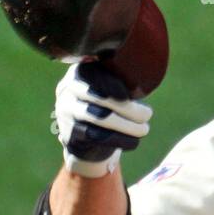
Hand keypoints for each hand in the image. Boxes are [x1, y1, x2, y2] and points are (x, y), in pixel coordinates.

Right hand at [55, 61, 152, 177]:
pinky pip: (96, 137)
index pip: (93, 73)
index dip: (111, 84)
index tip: (129, 96)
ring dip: (126, 125)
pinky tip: (133, 142)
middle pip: (99, 97)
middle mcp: (68, 89)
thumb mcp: (111, 90)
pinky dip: (119, 140)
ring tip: (144, 129)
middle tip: (147, 114)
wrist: (86, 138)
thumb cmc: (106, 106)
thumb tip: (144, 83)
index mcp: (80, 71)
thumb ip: (123, 82)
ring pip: (99, 118)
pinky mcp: (70, 134)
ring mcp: (66, 112)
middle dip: (127, 108)